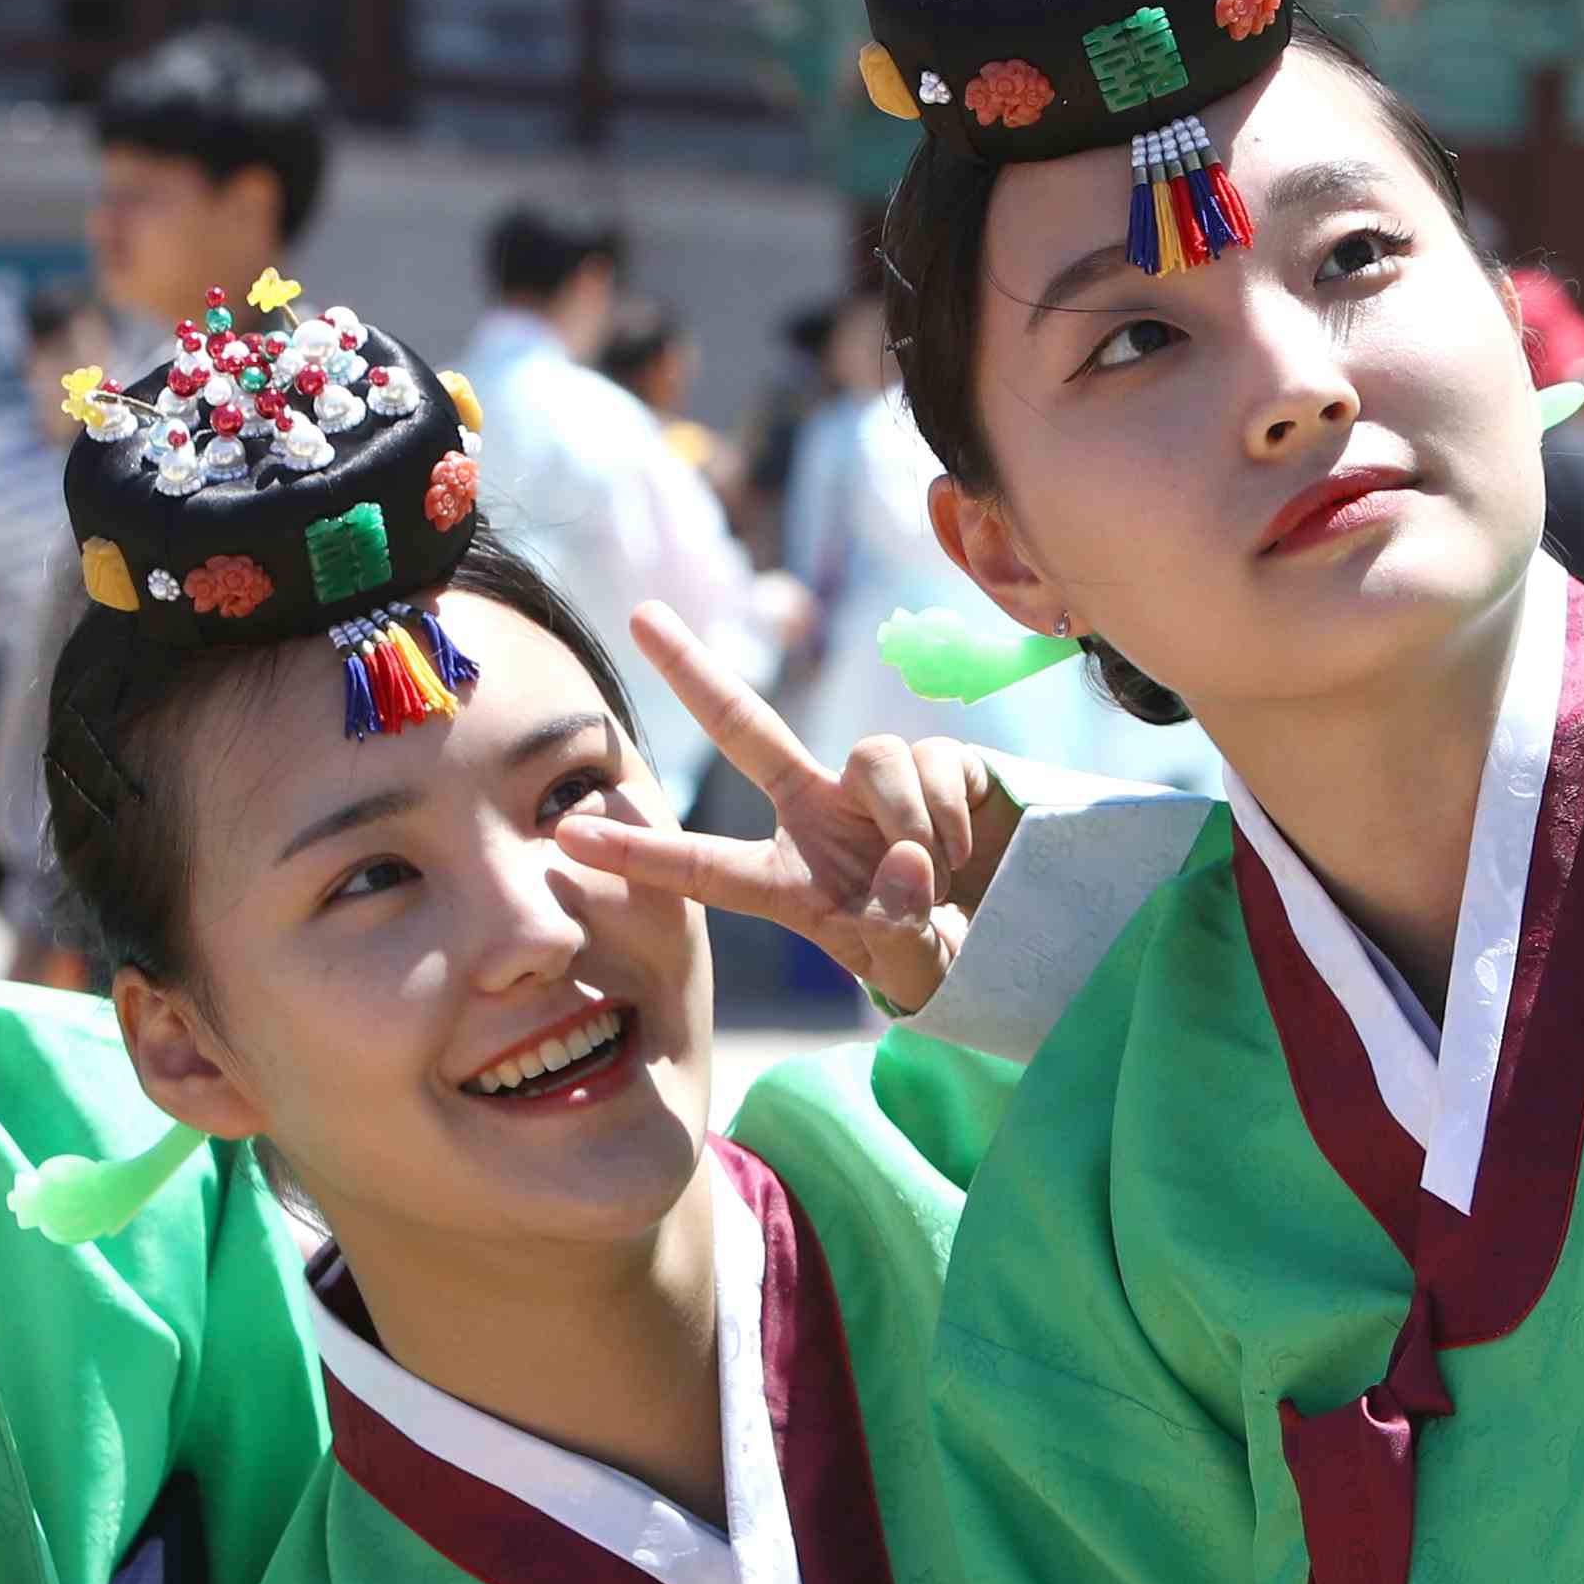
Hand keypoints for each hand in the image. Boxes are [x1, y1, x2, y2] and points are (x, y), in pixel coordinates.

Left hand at [553, 602, 1023, 1015]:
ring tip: (940, 873)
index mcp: (789, 880)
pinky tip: (970, 849)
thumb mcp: (914, 969)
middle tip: (639, 614)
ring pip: (872, 756)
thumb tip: (906, 863)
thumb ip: (901, 931)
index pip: (703, 866)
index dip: (639, 853)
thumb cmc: (942, 954)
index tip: (567, 837)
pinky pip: (931, 760)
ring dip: (911, 820)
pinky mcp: (937, 759)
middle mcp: (819, 814)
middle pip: (746, 728)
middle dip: (694, 669)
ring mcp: (873, 782)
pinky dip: (952, 811)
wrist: (1016, 930)